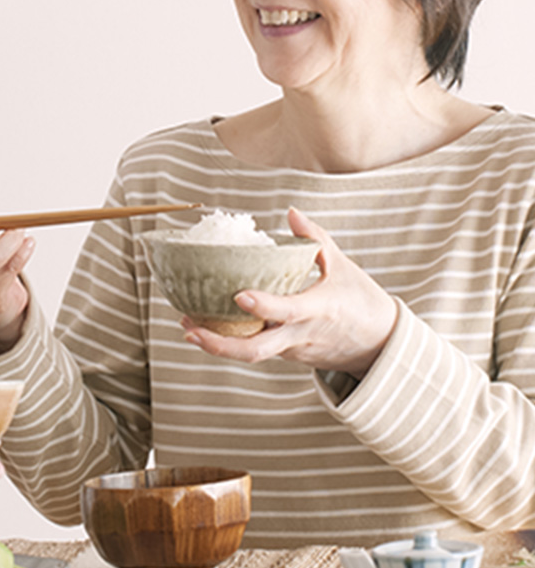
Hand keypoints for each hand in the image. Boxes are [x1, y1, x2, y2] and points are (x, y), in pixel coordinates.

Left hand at [181, 207, 397, 378]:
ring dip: (219, 343)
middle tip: (189, 328)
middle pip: (258, 350)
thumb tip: (290, 211)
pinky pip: (258, 349)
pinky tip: (207, 326)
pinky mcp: (289, 356)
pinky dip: (233, 340)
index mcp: (320, 310)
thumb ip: (315, 239)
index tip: (238, 296)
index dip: (264, 306)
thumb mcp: (343, 266)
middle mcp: (302, 335)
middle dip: (220, 344)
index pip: (288, 311)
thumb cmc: (362, 301)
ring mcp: (293, 350)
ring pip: (253, 353)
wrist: (381, 345)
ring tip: (188, 325)